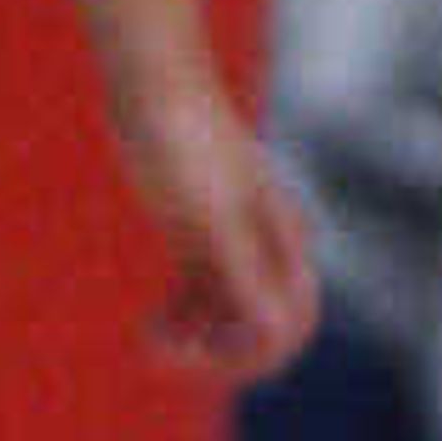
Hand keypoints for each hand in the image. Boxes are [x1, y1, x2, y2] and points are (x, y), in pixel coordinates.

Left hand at [131, 97, 319, 380]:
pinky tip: (151, 327)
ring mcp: (228, 243)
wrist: (152, 84)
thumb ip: (244, 273)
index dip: (254, 356)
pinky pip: (198, 298)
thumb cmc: (185, 141)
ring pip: (226, 318)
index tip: (203, 357)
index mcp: (283, 244)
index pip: (290, 324)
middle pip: (259, 330)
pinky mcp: (194, 234)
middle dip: (218, 353)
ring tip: (151, 340)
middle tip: (166, 351)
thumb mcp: (212, 215)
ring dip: (195, 342)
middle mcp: (263, 248)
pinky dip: (179, 321)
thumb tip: (277, 331)